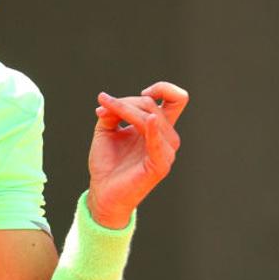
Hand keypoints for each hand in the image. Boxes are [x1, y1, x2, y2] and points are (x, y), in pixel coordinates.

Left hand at [86, 81, 188, 227]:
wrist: (102, 192)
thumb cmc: (107, 163)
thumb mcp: (106, 130)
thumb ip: (112, 111)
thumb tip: (109, 100)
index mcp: (158, 128)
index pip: (176, 99)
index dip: (163, 88)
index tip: (141, 92)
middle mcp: (166, 138)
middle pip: (153, 106)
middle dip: (126, 102)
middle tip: (104, 107)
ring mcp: (165, 152)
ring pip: (151, 118)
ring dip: (126, 110)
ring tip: (104, 114)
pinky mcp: (159, 166)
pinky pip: (159, 143)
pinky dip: (154, 131)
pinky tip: (149, 121)